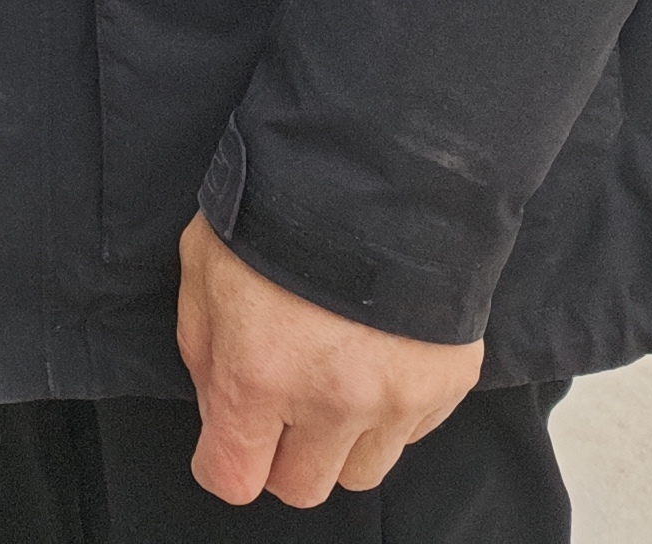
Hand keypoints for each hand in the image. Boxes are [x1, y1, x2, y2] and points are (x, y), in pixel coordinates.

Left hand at [176, 211, 481, 507]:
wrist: (385, 164)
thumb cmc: (283, 206)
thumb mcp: (204, 261)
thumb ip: (203, 346)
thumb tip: (219, 405)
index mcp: (259, 375)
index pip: (233, 478)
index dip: (224, 462)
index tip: (228, 443)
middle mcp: (331, 403)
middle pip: (302, 486)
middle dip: (283, 456)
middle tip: (282, 407)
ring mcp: (397, 399)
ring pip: (363, 471)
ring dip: (342, 440)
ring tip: (335, 376)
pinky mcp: (447, 384)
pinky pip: (412, 433)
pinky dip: (392, 411)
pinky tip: (378, 354)